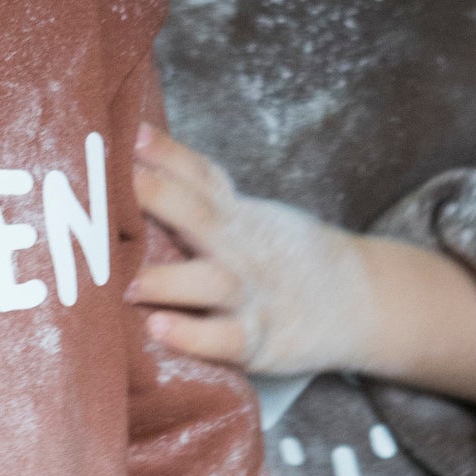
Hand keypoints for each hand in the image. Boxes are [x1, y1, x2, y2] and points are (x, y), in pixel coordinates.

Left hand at [129, 127, 367, 373]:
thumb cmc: (279, 256)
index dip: (167, 155)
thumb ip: (195, 189)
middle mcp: (239, 248)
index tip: (131, 135)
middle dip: (159, 197)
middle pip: (199, 215)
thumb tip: (136, 144)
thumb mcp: (246, 215)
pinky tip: (159, 329)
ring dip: (168, 281)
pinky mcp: (258, 340)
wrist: (358, 298)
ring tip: (130, 284)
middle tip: (117, 187)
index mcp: (234, 216)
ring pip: (210, 283)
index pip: (201, 177)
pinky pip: (226, 339)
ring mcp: (250, 294)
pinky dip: (193, 336)